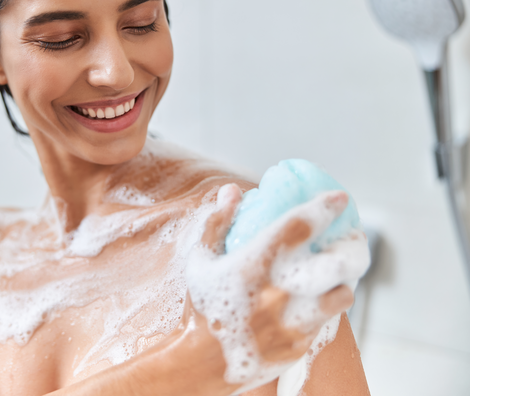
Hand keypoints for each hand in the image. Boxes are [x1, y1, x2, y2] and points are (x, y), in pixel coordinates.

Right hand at [179, 184, 363, 389]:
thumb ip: (217, 223)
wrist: (201, 363)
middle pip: (338, 264)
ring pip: (342, 294)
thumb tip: (232, 191)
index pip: (299, 226)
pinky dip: (326, 307)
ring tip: (337, 275)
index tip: (339, 199)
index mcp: (255, 264)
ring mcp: (294, 320)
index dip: (324, 208)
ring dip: (342, 282)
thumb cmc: (200, 307)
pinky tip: (317, 301)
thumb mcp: (200, 260)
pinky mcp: (300, 344)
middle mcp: (280, 291)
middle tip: (354, 240)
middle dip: (354, 248)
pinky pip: (328, 320)